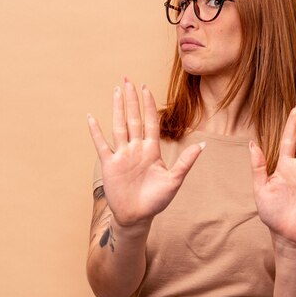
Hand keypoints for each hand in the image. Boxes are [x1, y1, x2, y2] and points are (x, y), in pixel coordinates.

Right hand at [88, 79, 204, 227]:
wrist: (137, 216)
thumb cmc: (157, 200)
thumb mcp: (174, 180)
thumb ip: (186, 162)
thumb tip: (204, 145)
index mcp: (152, 150)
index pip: (151, 122)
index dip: (149, 105)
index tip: (146, 88)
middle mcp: (136, 148)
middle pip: (133, 119)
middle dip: (131, 100)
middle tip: (128, 80)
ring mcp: (122, 155)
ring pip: (119, 126)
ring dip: (117, 109)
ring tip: (116, 91)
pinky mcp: (110, 164)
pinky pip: (102, 145)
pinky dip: (96, 132)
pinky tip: (91, 118)